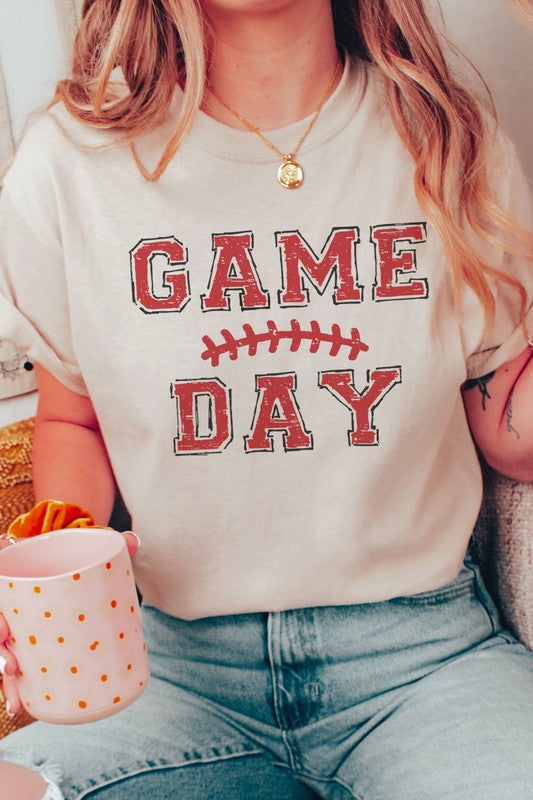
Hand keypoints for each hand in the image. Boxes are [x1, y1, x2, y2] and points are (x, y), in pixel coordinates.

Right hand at [0, 529, 138, 717]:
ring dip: (5, 681)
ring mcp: (17, 624)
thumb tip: (132, 541)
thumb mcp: (86, 542)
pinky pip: (17, 666)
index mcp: (14, 575)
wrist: (67, 554)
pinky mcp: (29, 642)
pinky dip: (16, 687)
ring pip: (2, 653)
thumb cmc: (72, 550)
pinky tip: (20, 706)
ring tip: (16, 702)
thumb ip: (107, 539)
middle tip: (11, 667)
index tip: (4, 630)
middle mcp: (10, 603)